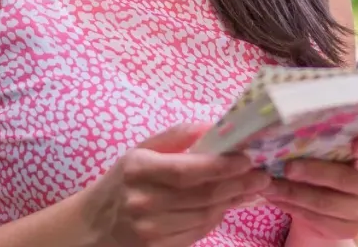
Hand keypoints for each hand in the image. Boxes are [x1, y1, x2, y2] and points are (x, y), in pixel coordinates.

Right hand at [80, 124, 272, 246]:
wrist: (96, 226)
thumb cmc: (123, 181)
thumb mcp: (140, 150)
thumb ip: (175, 136)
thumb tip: (211, 124)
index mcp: (139, 169)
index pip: (187, 170)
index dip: (221, 166)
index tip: (246, 159)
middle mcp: (144, 201)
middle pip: (203, 195)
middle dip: (238, 185)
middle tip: (262, 175)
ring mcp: (151, 229)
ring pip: (206, 215)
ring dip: (233, 202)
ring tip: (251, 189)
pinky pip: (199, 232)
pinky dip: (218, 217)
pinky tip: (228, 204)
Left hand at [264, 136, 357, 242]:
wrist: (332, 198)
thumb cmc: (332, 160)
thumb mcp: (334, 147)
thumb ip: (327, 138)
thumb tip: (292, 125)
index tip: (354, 144)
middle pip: (346, 180)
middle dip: (313, 172)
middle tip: (288, 167)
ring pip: (325, 202)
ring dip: (293, 192)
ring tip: (269, 183)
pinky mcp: (348, 229)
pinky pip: (316, 218)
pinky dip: (291, 206)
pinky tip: (274, 196)